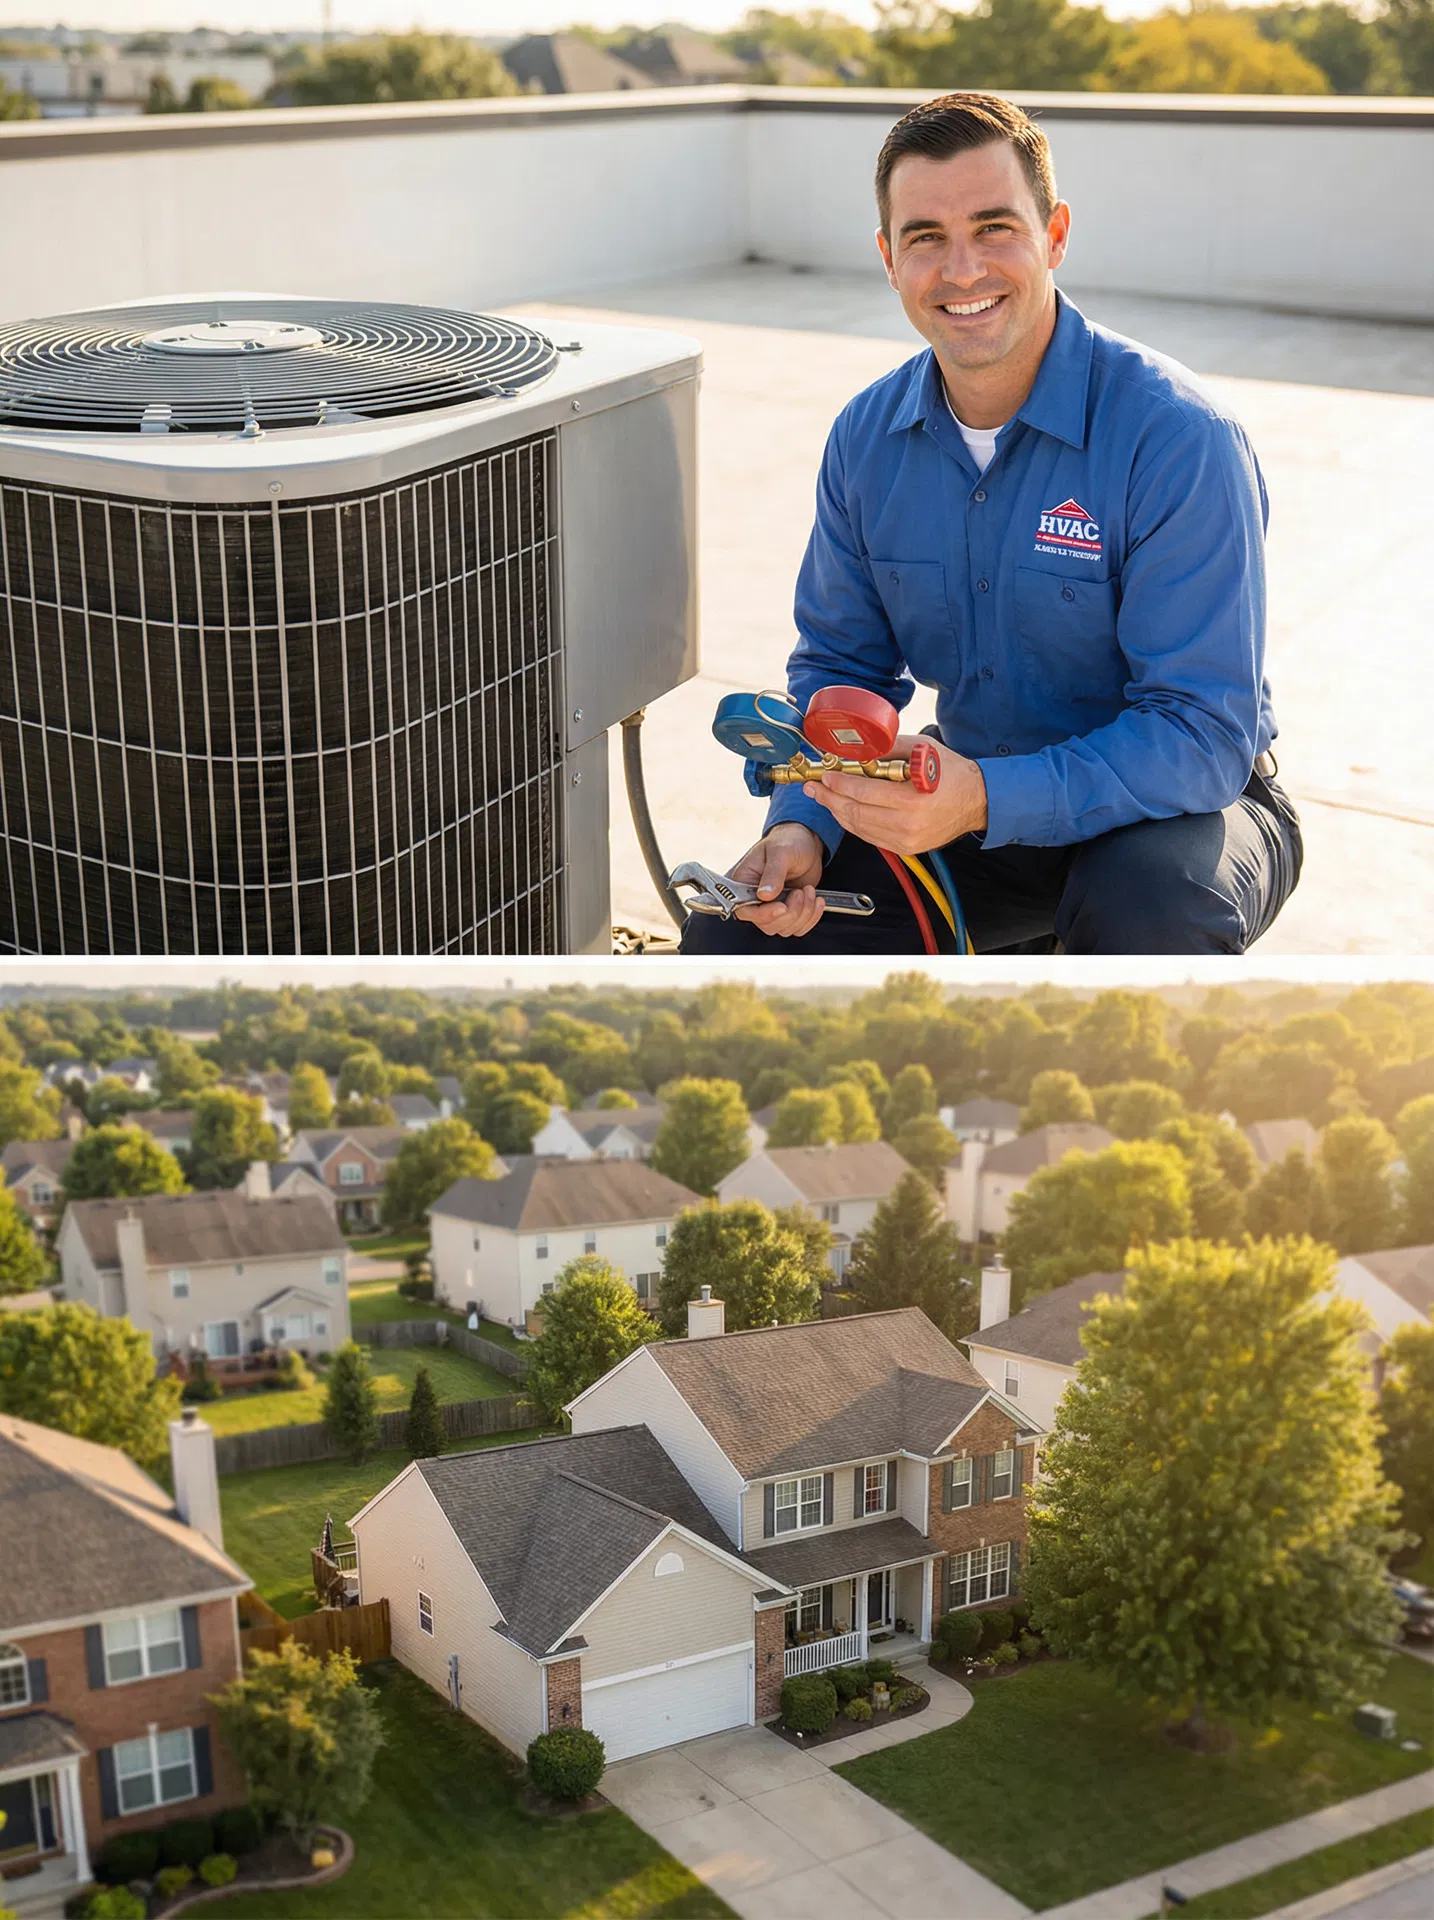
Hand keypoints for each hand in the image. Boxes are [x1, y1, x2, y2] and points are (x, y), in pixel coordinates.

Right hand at [730, 824, 826, 937]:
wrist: (806, 842)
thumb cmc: (788, 841)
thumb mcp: (780, 852)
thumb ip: (773, 874)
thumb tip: (765, 894)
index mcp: (744, 883)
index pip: (744, 910)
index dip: (764, 914)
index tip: (781, 906)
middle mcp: (756, 899)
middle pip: (767, 924)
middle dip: (790, 912)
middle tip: (799, 891)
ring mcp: (773, 907)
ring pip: (785, 928)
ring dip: (803, 913)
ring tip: (808, 891)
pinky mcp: (789, 911)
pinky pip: (799, 927)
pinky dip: (811, 917)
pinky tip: (816, 900)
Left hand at [803, 735, 987, 854]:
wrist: (976, 800)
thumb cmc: (950, 772)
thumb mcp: (921, 749)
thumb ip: (887, 748)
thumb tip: (855, 748)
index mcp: (914, 799)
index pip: (864, 793)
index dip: (839, 785)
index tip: (825, 775)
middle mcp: (908, 824)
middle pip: (856, 813)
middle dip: (830, 799)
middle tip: (814, 787)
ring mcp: (906, 840)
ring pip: (859, 828)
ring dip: (837, 812)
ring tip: (823, 797)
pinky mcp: (905, 848)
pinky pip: (870, 836)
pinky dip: (853, 823)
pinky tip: (843, 810)